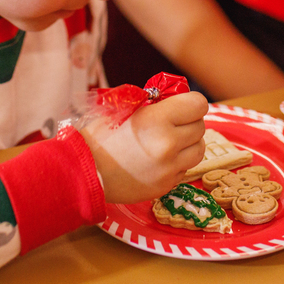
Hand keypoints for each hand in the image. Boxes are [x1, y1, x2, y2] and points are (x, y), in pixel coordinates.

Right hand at [80, 91, 207, 203]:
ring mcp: (169, 168)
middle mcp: (169, 144)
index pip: (199, 104)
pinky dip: (177, 163)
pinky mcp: (166, 185)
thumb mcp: (123, 108)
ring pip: (199, 149)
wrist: (83, 171)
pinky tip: (158, 160)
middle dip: (189, 122)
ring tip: (170, 142)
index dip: (191, 103)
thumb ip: (152, 102)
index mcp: (158, 119)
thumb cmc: (99, 136)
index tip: (182, 105)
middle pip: (200, 127)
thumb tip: (175, 98)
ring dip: (188, 143)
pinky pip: (185, 169)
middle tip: (172, 123)